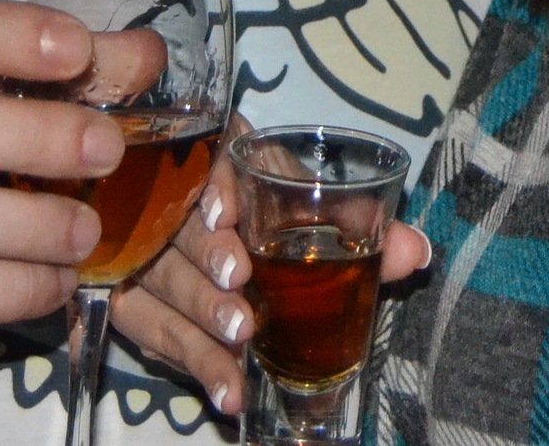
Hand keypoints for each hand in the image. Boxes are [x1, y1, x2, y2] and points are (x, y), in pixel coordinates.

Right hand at [110, 119, 431, 415]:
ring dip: (199, 323)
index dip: (209, 185)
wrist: (227, 239)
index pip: (200, 161)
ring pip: (159, 287)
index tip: (224, 214)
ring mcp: (141, 253)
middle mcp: (170, 200)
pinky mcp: (132, 300)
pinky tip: (226, 392)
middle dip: (205, 267)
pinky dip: (193, 363)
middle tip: (239, 298)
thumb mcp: (312, 207)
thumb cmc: (274, 209)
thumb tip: (415, 252)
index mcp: (216, 155)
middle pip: (174, 231)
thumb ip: (358, 224)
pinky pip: (152, 332)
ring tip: (239, 351)